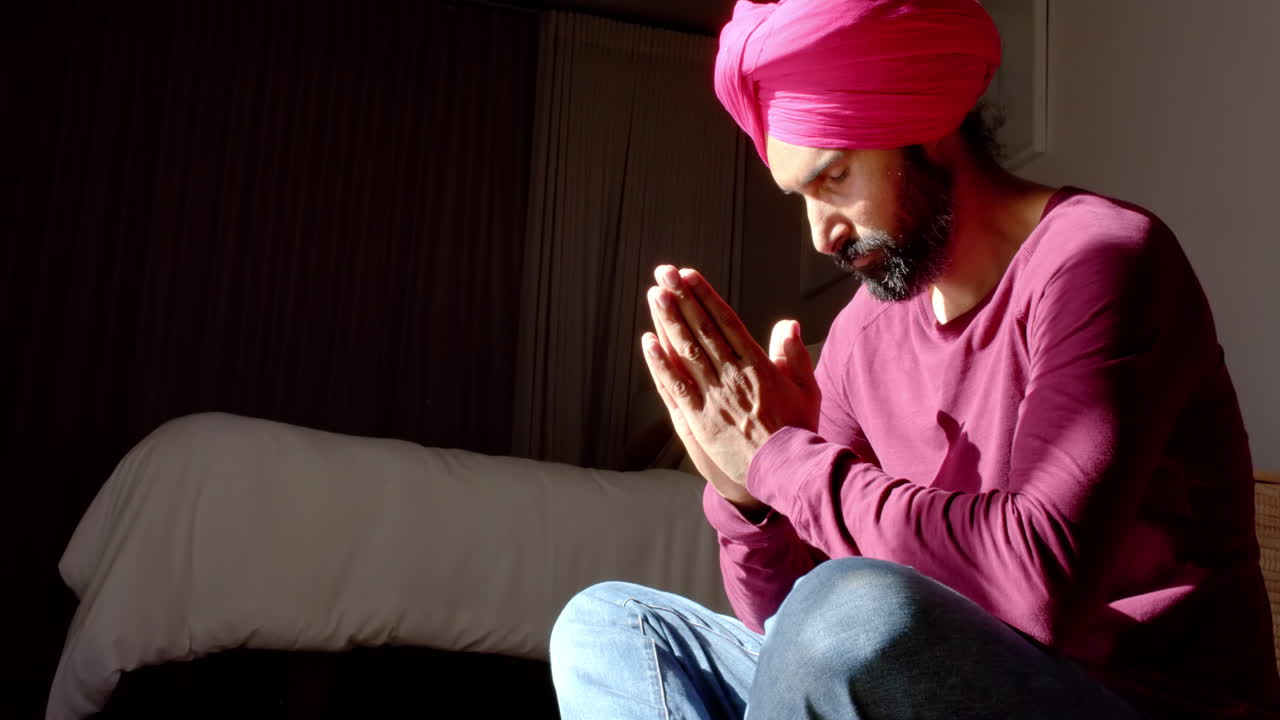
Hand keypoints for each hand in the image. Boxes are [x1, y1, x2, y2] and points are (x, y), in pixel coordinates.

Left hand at [640, 265, 819, 502]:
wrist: (787, 471)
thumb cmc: (798, 430)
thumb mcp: (806, 388)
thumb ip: (793, 354)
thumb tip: (787, 324)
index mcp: (757, 365)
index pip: (726, 322)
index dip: (706, 297)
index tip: (690, 276)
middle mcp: (732, 376)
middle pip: (702, 330)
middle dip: (682, 299)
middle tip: (665, 273)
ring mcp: (713, 397)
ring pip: (686, 352)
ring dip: (668, 322)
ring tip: (655, 295)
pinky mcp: (699, 419)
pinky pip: (676, 386)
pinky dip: (660, 363)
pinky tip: (648, 342)